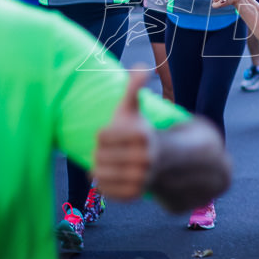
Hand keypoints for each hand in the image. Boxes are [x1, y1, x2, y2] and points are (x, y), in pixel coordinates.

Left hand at [92, 70, 155, 200]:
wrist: (159, 159)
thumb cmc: (138, 131)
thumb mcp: (133, 109)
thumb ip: (134, 87)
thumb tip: (142, 65)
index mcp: (142, 135)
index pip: (101, 136)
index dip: (104, 134)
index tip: (115, 134)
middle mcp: (145, 158)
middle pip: (99, 156)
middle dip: (100, 153)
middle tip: (111, 151)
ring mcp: (141, 178)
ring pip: (99, 174)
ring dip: (99, 168)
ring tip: (109, 163)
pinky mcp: (135, 193)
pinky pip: (103, 189)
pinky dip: (102, 183)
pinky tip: (112, 175)